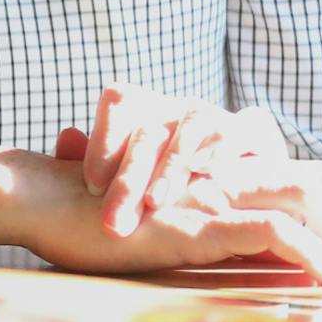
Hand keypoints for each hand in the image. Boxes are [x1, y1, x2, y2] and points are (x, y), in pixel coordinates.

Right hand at [19, 150, 321, 282]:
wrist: (40, 200)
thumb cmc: (83, 223)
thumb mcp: (153, 232)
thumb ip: (196, 234)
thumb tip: (242, 267)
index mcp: (221, 184)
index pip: (307, 185)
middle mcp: (225, 184)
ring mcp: (214, 199)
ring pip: (312, 206)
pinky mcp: (199, 221)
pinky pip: (275, 232)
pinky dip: (316, 259)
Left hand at [53, 83, 284, 234]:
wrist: (233, 178)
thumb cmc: (160, 181)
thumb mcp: (124, 175)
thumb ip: (89, 159)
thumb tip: (66, 138)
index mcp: (143, 106)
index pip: (120, 101)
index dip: (105, 140)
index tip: (91, 185)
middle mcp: (178, 106)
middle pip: (151, 128)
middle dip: (130, 176)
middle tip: (114, 220)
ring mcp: (217, 115)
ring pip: (194, 125)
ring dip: (174, 164)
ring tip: (156, 201)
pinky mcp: (255, 132)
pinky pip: (244, 131)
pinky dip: (223, 153)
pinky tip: (208, 177)